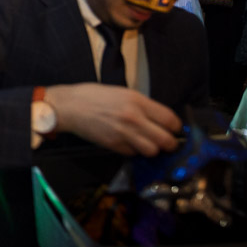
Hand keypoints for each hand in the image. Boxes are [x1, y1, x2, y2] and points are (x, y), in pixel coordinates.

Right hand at [44, 83, 181, 156]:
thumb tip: (159, 118)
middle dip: (170, 143)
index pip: (170, 119)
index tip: (174, 129)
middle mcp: (134, 118)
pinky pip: (133, 153)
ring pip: (152, 151)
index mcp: (137, 101)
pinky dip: (134, 151)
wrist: (70, 106)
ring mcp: (124, 134)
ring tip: (148, 143)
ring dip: (153, 149)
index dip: (176, 127)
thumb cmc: (94, 96)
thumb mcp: (122, 92)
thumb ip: (142, 105)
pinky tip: (129, 143)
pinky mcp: (114, 145)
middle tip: (167, 142)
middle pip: (165, 140)